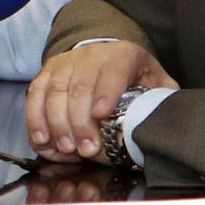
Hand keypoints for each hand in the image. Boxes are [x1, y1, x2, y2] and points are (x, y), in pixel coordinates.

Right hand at [26, 39, 175, 158]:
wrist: (105, 55)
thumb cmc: (132, 75)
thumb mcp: (155, 81)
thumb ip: (163, 98)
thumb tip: (168, 119)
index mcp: (122, 55)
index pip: (114, 70)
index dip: (106, 91)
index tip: (102, 113)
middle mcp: (90, 55)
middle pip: (80, 86)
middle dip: (80, 121)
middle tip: (86, 149)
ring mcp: (65, 63)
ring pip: (55, 91)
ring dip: (57, 124)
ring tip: (66, 148)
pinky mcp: (47, 73)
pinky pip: (35, 95)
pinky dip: (35, 119)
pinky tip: (42, 139)